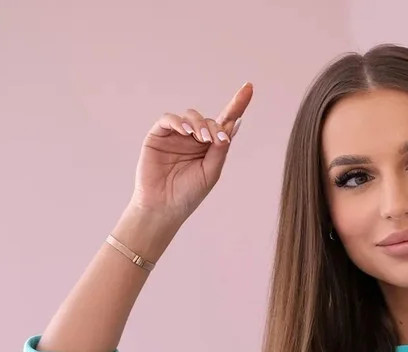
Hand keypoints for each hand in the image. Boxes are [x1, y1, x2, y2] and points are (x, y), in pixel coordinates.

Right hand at [131, 83, 252, 225]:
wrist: (163, 208)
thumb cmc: (188, 194)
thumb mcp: (211, 172)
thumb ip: (221, 149)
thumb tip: (233, 124)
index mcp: (209, 148)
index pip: (224, 122)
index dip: (237, 105)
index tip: (249, 88)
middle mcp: (193, 139)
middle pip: (208, 119)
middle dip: (213, 126)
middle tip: (214, 140)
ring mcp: (176, 136)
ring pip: (190, 116)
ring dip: (198, 123)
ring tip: (201, 138)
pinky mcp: (158, 136)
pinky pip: (169, 119)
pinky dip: (178, 122)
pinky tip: (186, 132)